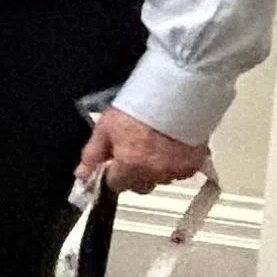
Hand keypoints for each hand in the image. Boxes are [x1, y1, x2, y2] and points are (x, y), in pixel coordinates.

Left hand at [80, 106, 207, 195]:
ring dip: (155, 169)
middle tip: (134, 152)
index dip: (112, 173)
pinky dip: (175, 163)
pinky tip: (171, 145)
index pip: (115, 185)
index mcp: (131, 165)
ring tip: (153, 144)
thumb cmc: (142, 103)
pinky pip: (181, 171)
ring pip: (160, 179)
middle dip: (134, 174)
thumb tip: (82, 173)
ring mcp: (176, 169)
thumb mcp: (106, 126)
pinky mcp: (194, 163)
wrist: (176, 90)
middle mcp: (154, 172)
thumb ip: (93, 154)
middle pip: (139, 186)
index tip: (113, 164)